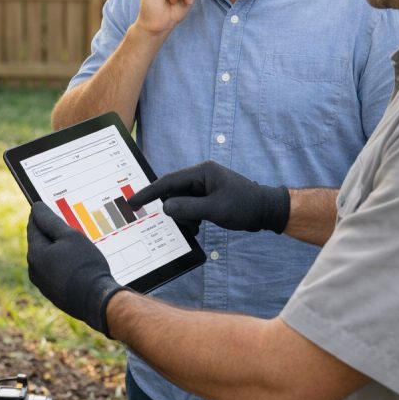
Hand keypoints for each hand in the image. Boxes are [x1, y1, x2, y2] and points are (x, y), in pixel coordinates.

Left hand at [26, 201, 125, 335]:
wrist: (96, 300)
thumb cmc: (84, 264)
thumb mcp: (70, 236)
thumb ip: (51, 221)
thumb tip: (36, 208)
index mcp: (35, 253)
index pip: (33, 225)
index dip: (42, 214)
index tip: (52, 206)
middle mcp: (34, 269)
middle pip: (41, 242)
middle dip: (54, 233)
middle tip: (72, 225)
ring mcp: (43, 283)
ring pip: (49, 258)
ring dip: (60, 249)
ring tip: (79, 246)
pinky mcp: (54, 293)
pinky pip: (56, 271)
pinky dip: (65, 264)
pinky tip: (80, 263)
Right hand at [127, 161, 289, 235]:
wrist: (265, 210)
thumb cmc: (244, 206)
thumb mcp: (215, 209)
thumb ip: (188, 208)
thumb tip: (166, 208)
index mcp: (202, 172)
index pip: (169, 181)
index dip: (149, 192)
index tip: (133, 201)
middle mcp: (200, 176)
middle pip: (173, 194)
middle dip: (176, 211)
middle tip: (189, 225)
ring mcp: (203, 187)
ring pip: (180, 203)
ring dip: (184, 217)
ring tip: (198, 227)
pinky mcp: (206, 197)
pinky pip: (188, 207)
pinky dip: (190, 218)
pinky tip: (198, 227)